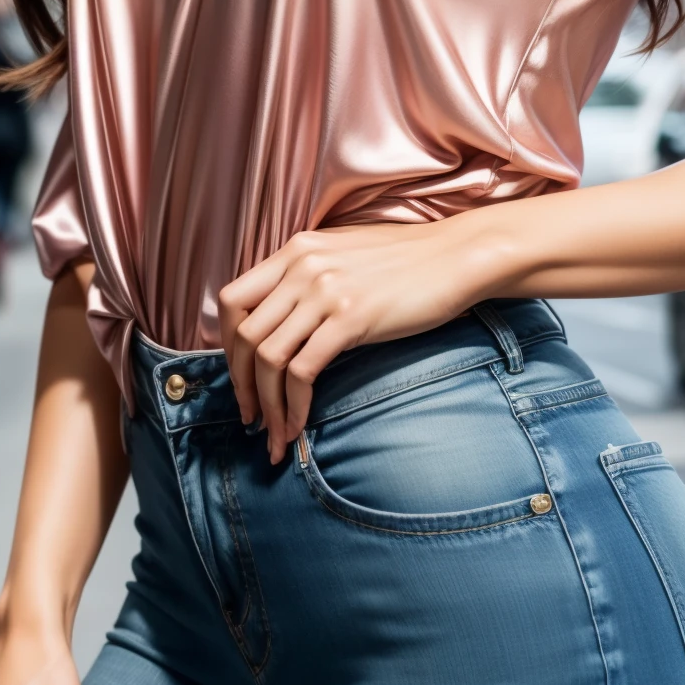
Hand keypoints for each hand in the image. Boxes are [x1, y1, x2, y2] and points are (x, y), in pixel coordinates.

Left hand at [218, 217, 496, 462]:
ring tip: (275, 433)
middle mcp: (301, 267)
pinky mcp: (351, 318)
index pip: (232, 300)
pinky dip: (294, 406)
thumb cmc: (409, 261)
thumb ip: (310, 278)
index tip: (241, 377)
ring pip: (267, 358)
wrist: (458, 255)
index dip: (226, 346)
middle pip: (242, 335)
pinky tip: (300, 425)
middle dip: (240, 385)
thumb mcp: (345, 256)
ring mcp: (324, 291)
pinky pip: (302, 371)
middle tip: (251, 416)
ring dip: (267, 405)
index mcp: (295, 250)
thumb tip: (285, 321)